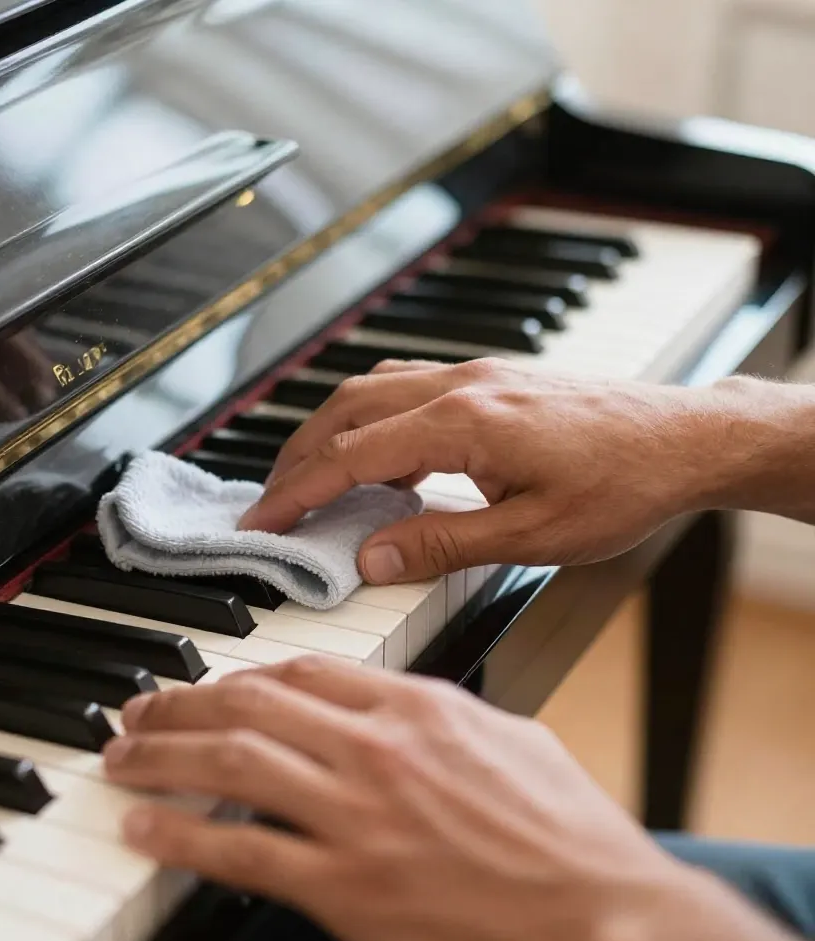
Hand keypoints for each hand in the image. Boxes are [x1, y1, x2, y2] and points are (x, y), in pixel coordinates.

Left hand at [102, 657, 695, 940]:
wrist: (605, 916)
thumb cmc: (570, 835)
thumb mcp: (512, 741)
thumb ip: (446, 716)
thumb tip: (404, 708)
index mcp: (418, 706)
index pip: (305, 671)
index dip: (244, 676)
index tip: (215, 686)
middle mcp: (377, 747)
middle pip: (250, 704)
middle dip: (182, 702)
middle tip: (139, 709)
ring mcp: (358, 814)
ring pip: (232, 763)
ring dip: (164, 755)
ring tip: (123, 755)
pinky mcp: (347, 886)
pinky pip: (242, 851)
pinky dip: (182, 837)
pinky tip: (144, 829)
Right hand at [238, 359, 741, 583]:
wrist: (688, 439)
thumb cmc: (624, 485)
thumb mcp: (532, 536)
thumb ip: (442, 544)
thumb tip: (371, 558)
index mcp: (461, 423)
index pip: (349, 456)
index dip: (295, 492)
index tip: (261, 521)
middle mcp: (459, 386)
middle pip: (344, 411)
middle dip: (296, 457)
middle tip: (271, 504)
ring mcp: (474, 375)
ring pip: (370, 390)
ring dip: (329, 432)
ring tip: (311, 480)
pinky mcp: (490, 379)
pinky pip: (405, 387)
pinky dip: (371, 419)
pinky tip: (381, 457)